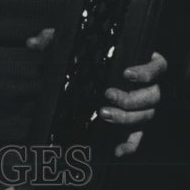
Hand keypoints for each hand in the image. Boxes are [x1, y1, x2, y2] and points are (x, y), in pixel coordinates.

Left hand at [26, 28, 167, 156]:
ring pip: (145, 117)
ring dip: (126, 119)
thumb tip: (32, 43)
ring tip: (102, 114)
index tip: (126, 73)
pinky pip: (138, 138)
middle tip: (107, 95)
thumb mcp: (71, 42)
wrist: (90, 72)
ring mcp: (143, 108)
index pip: (157, 67)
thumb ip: (53, 38)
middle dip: (130, 99)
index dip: (146, 72)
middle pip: (152, 96)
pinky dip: (130, 145)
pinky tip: (116, 151)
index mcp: (142, 63)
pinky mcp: (135, 125)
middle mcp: (148, 87)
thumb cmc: (89, 52)